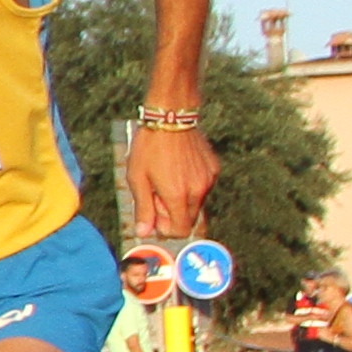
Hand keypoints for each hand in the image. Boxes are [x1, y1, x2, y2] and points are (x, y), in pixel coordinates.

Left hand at [126, 119, 216, 249]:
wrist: (170, 118)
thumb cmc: (150, 147)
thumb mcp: (137, 178)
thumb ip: (143, 209)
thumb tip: (143, 233)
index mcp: (178, 195)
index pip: (180, 230)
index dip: (165, 227)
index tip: (154, 212)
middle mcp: (198, 190)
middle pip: (189, 219)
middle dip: (172, 213)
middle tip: (157, 191)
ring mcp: (209, 179)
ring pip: (196, 203)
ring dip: (181, 198)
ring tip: (166, 176)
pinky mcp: (214, 169)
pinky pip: (203, 187)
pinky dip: (191, 185)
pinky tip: (178, 167)